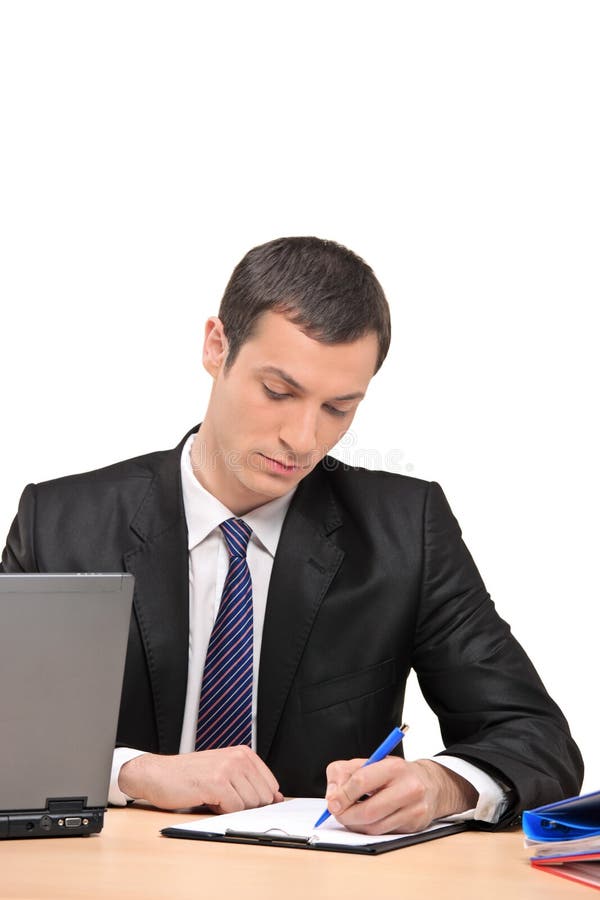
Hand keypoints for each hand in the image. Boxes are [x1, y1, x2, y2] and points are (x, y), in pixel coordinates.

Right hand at [118, 746, 283, 811]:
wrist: (158, 775)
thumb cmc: (190, 776)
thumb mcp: (224, 773)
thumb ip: (250, 783)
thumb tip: (277, 799)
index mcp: (243, 753)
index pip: (272, 786)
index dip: (259, 800)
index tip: (245, 802)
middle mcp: (238, 757)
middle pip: (263, 797)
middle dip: (245, 806)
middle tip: (223, 798)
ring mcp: (228, 768)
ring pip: (250, 804)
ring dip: (232, 808)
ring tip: (214, 797)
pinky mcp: (216, 783)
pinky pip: (234, 809)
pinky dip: (222, 811)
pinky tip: (207, 800)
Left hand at [324, 757, 477, 834]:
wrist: (430, 783)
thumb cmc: (395, 773)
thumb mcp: (370, 762)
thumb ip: (345, 773)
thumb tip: (332, 797)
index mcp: (394, 767)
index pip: (361, 781)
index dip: (342, 794)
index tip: (332, 802)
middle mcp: (408, 788)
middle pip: (369, 810)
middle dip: (347, 815)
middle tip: (337, 813)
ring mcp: (414, 809)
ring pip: (375, 827)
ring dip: (355, 825)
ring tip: (349, 817)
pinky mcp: (414, 826)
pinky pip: (384, 834)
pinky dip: (368, 829)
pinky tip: (365, 821)